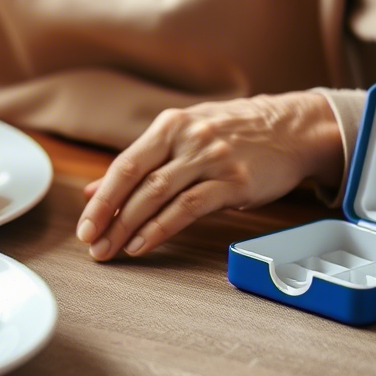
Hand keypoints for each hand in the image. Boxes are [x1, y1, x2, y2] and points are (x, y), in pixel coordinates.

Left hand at [75, 92, 343, 260]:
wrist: (291, 128)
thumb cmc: (233, 134)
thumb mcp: (184, 139)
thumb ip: (141, 165)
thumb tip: (93, 192)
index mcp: (170, 126)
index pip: (124, 165)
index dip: (101, 198)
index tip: (84, 226)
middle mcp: (188, 138)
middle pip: (136, 181)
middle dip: (109, 217)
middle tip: (92, 245)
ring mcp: (212, 159)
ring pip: (159, 195)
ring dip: (129, 226)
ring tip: (112, 250)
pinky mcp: (235, 181)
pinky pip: (189, 207)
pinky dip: (162, 228)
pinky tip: (144, 244)